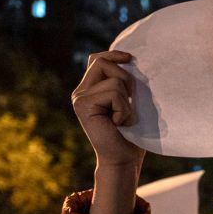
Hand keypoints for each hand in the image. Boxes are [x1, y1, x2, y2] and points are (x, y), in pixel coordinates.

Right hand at [71, 51, 144, 171]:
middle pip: (103, 62)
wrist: (123, 159)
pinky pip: (114, 93)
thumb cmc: (131, 135)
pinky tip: (118, 123)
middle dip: (125, 77)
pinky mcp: (83, 104)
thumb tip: (132, 62)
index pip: (98, 60)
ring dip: (126, 100)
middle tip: (129, 101)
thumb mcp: (129, 104)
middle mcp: (81, 91)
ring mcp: (79, 98)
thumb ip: (123, 85)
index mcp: (91, 89)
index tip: (131, 58)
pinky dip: (124, 108)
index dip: (113, 54)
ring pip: (114, 80)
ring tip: (122, 117)